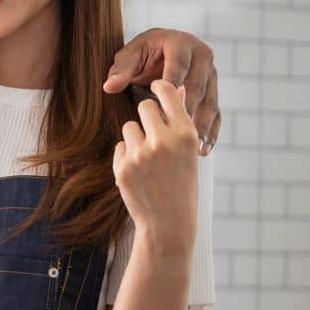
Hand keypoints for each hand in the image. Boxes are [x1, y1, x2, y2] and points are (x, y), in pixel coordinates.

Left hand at [103, 28, 219, 154]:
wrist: (160, 51)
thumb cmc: (142, 54)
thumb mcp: (129, 57)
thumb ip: (121, 69)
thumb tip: (109, 86)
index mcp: (181, 43)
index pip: (178, 67)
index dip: (171, 87)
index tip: (160, 108)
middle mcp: (202, 56)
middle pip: (197, 86)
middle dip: (189, 109)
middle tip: (178, 132)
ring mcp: (211, 74)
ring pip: (210, 102)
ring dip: (203, 125)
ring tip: (194, 147)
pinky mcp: (214, 91)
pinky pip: (215, 112)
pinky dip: (211, 131)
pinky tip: (202, 148)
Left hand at [113, 80, 199, 259]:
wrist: (168, 223)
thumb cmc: (182, 185)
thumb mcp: (189, 153)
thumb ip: (180, 122)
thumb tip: (179, 88)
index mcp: (186, 135)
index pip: (168, 93)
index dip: (160, 87)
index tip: (155, 86)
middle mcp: (163, 141)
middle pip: (144, 106)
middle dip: (147, 116)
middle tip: (154, 132)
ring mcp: (141, 154)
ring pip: (130, 126)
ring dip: (137, 138)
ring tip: (150, 160)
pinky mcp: (122, 167)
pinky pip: (121, 146)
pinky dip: (127, 156)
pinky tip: (140, 173)